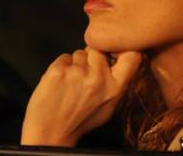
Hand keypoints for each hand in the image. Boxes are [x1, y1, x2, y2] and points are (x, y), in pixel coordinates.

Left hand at [20, 46, 141, 146]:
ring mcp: (77, 73)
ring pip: (79, 53)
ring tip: (70, 84)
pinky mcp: (58, 71)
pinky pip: (63, 58)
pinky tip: (60, 83)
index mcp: (115, 88)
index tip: (114, 52)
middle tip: (84, 75)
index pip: (132, 56)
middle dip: (91, 58)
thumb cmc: (79, 121)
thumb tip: (122, 59)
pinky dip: (61, 67)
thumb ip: (117, 83)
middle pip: (98, 50)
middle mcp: (98, 78)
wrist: (51, 134)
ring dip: (75, 64)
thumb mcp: (109, 107)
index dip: (122, 49)